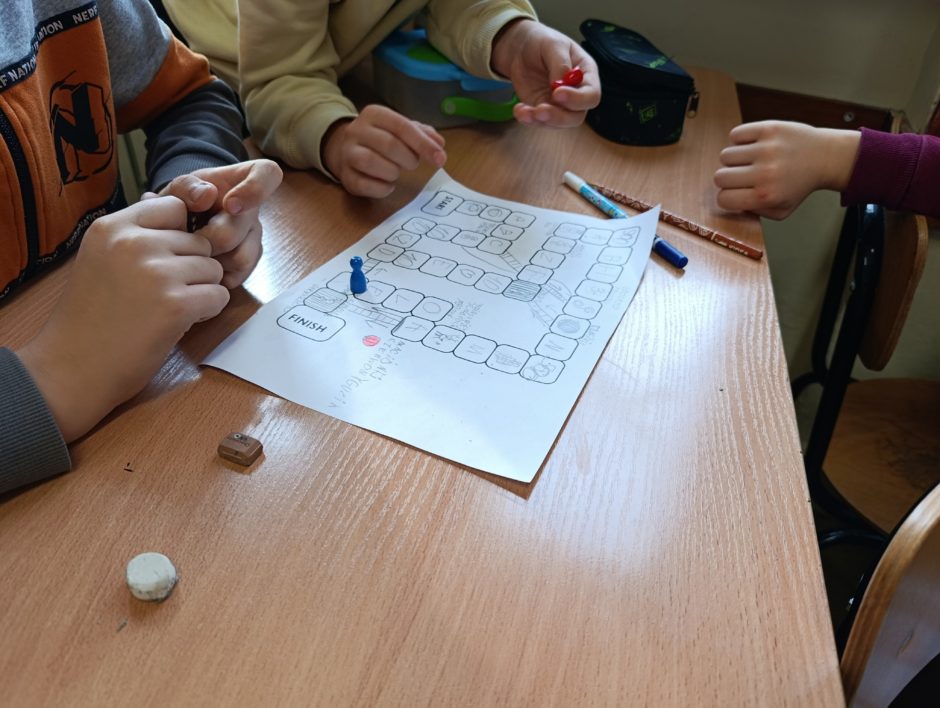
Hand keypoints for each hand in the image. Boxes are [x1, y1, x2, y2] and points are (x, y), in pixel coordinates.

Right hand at [16, 197, 228, 441]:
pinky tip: (181, 322)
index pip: (174, 206)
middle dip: (193, 267)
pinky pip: (219, 295)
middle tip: (167, 293)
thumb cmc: (90, 316)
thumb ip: (136, 233)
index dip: (182, 233)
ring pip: (213, 268)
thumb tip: (172, 204)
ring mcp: (156, 272)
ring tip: (171, 308)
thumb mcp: (102, 259)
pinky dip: (208, 310)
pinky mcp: (176, 304)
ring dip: (202, 290)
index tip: (170, 258)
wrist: (71, 368)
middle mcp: (133, 242)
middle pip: (200, 241)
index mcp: (112, 227)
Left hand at [145, 159, 282, 286]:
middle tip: (184, 239)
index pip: (268, 174)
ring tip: (190, 253)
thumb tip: (207, 196)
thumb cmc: (185, 199)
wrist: (182, 222)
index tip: (230, 204)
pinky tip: (199, 267)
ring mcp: (253, 240)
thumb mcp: (179, 187)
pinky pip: (236, 276)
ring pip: (240, 258)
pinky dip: (213, 276)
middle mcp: (254, 211)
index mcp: (244, 182)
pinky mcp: (248, 265)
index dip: (255, 190)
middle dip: (206, 238)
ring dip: (209, 260)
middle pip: (238, 229)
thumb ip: (187, 186)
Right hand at [322, 104, 446, 197]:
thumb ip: (422, 134)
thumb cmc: (380, 139)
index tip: (440, 158)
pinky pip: (363, 184)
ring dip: (392, 172)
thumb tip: (439, 145)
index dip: (423, 144)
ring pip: (371, 162)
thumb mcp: (400, 129)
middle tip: (413, 164)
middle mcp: (357, 130)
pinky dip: (381, 188)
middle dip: (408, 158)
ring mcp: (347, 153)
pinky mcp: (345, 176)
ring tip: (396, 172)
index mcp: (374, 114)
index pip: (402, 126)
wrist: (344, 150)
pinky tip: (387, 185)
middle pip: (388, 144)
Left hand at [491, 19, 600, 126]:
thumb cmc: (543, 41)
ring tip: (524, 111)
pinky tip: (519, 111)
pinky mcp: (542, 109)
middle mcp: (576, 94)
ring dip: (541, 120)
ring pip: (557, 123)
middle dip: (559, 117)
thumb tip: (560, 85)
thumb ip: (560, 64)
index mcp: (586, 75)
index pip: (591, 95)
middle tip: (540, 110)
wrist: (521, 48)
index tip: (557, 93)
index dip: (577, 99)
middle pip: (576, 116)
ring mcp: (559, 105)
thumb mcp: (553, 44)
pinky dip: (528, 119)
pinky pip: (539, 122)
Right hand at [714, 121, 860, 218]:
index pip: (723, 199)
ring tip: (749, 160)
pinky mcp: (768, 129)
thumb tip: (731, 203)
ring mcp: (766, 149)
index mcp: (766, 196)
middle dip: (727, 178)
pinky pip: (735, 134)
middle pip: (719, 177)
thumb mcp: (781, 211)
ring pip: (725, 155)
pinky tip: (752, 145)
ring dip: (734, 159)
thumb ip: (754, 213)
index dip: (726, 197)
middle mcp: (765, 173)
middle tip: (741, 176)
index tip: (734, 192)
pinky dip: (739, 140)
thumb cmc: (800, 185)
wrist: (825, 157)